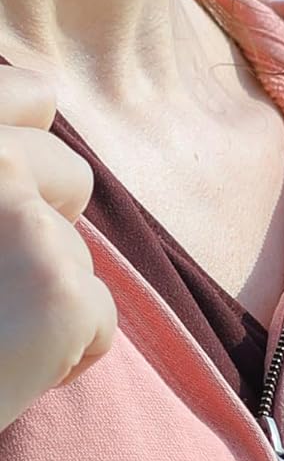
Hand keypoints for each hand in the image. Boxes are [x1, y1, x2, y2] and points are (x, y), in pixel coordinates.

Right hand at [0, 64, 111, 434]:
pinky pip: (98, 316)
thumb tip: (38, 89)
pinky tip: (6, 371)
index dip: (26, 150)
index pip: (28, 92)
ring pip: (84, 252)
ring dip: (46, 296)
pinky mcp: (55, 282)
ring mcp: (9, 206)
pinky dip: (62, 355)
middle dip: (42, 238)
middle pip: (72, 177)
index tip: (5, 207)